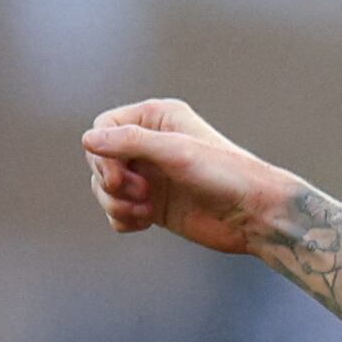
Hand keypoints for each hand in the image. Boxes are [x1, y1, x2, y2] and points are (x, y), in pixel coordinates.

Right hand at [82, 100, 296, 254]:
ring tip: (145, 211)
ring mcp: (150, 176)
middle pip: (99, 160)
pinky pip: (117, 212)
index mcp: (156, 119)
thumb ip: (130, 143)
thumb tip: (87, 139)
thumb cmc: (224, 174)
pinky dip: (123, 219)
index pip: (103, 128)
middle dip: (110, 182)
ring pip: (104, 188)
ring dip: (116, 204)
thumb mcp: (176, 153)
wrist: (255, 214)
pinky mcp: (152, 205)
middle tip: (140, 195)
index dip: (103, 155)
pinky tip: (146, 222)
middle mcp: (150, 145)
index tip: (122, 177)